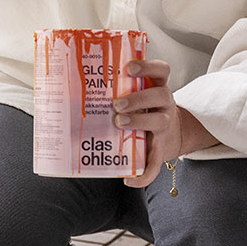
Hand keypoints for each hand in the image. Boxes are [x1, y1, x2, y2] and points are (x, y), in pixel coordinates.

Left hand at [113, 59, 217, 188]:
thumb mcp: (139, 93)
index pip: (161, 70)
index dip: (148, 66)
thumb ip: (118, 86)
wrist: (171, 135)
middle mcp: (165, 104)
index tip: (129, 67)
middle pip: (160, 95)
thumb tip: (75, 81)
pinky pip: (156, 164)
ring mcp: (165, 126)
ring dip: (139, 121)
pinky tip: (128, 180)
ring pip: (160, 121)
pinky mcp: (162, 150)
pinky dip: (144, 175)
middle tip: (116, 104)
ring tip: (119, 124)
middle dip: (138, 98)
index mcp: (158, 86)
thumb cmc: (144, 110)